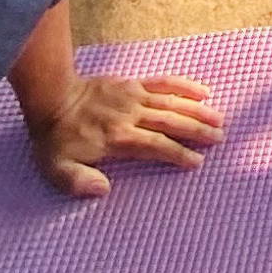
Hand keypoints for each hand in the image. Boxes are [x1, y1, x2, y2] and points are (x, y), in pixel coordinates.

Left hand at [26, 72, 221, 199]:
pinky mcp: (133, 83)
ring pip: (172, 102)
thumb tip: (103, 190)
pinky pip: (163, 82)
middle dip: (197, 130)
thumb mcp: (58, 168)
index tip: (197, 162)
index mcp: (118, 137)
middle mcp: (131, 115)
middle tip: (219, 138)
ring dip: (197, 110)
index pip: (155, 146)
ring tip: (219, 119)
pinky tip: (203, 91)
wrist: (52, 97)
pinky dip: (184, 85)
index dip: (177, 154)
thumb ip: (79, 181)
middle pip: (171, 122)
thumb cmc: (56, 139)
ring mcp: (134, 96)